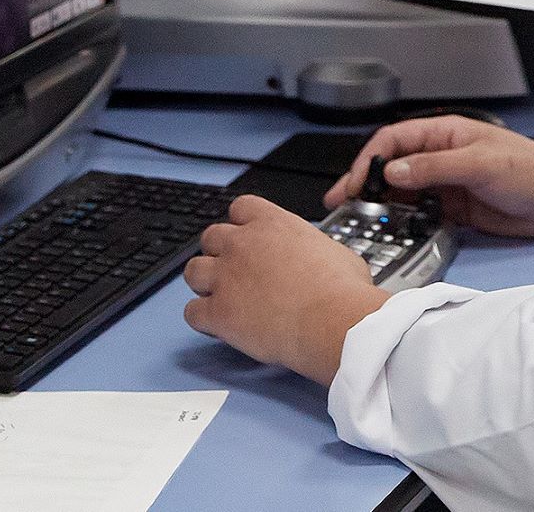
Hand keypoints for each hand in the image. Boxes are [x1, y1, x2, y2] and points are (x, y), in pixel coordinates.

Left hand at [181, 194, 389, 385]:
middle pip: (210, 237)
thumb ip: (313, 249)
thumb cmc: (342, 290)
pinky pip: (191, 312)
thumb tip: (320, 260)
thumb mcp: (335, 251)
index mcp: (272, 223)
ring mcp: (226, 277)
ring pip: (192, 271)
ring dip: (203, 283)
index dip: (242, 224)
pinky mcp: (218, 312)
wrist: (332, 321)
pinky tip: (218, 325)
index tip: (248, 237)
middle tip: (234, 271)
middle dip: (219, 253)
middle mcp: (243, 244)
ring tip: (220, 297)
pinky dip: (202, 319)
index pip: (240, 207)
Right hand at [329, 113, 533, 240]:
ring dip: (383, 206)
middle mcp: (441, 157)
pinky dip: (404, 223)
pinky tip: (394, 233)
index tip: (355, 182)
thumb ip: (435, 167)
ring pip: (403, 193)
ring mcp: (446, 184)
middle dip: (366, 185)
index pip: (394, 140)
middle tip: (344, 207)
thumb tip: (393, 171)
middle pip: (393, 168)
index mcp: (445, 134)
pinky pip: (419, 215)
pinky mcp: (454, 210)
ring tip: (363, 223)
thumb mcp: (481, 163)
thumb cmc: (531, 169)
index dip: (370, 159)